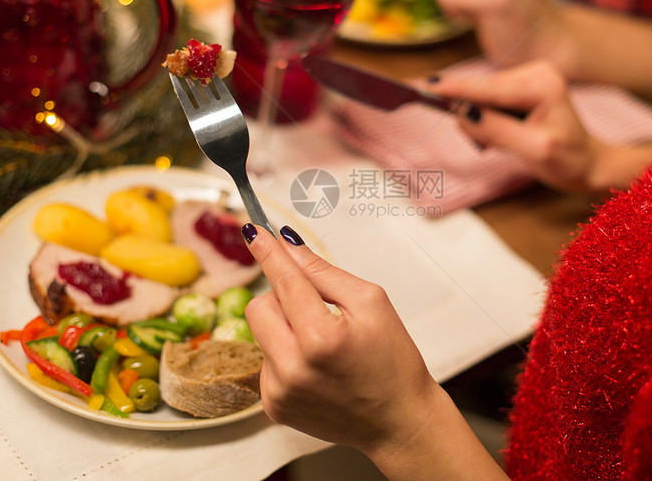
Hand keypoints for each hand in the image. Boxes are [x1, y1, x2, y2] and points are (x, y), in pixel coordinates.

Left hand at [243, 224, 442, 452]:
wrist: (399, 421)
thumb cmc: (393, 360)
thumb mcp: (370, 302)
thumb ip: (324, 272)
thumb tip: (287, 245)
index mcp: (321, 338)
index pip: (284, 281)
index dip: (267, 252)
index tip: (252, 230)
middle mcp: (293, 368)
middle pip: (258, 306)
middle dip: (281, 296)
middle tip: (315, 306)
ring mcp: (279, 391)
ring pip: (260, 333)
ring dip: (284, 327)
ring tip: (321, 345)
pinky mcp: (273, 407)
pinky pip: (265, 361)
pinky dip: (285, 355)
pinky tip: (315, 368)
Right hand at [429, 61, 651, 192]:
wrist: (589, 164)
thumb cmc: (568, 161)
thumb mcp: (533, 151)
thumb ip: (496, 130)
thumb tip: (462, 114)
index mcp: (541, 84)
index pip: (486, 89)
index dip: (452, 90)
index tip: (421, 86)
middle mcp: (536, 71)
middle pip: (481, 90)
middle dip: (471, 116)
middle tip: (485, 144)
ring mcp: (530, 75)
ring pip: (482, 96)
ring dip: (481, 121)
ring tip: (504, 143)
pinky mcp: (523, 84)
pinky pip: (489, 99)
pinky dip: (488, 119)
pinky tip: (506, 134)